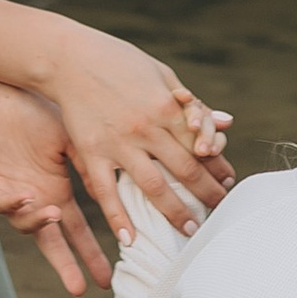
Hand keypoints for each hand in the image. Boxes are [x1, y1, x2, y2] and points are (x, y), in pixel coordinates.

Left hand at [0, 84, 112, 297]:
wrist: (0, 91)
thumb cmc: (37, 112)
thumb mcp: (73, 140)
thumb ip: (92, 167)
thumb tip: (119, 193)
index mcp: (57, 193)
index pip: (77, 232)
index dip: (90, 254)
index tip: (106, 278)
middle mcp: (36, 200)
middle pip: (52, 242)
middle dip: (66, 266)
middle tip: (79, 288)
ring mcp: (10, 195)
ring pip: (25, 223)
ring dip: (40, 223)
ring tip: (53, 215)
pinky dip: (13, 205)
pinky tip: (27, 198)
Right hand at [42, 25, 233, 242]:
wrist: (68, 57)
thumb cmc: (119, 61)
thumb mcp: (161, 74)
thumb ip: (190, 104)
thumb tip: (225, 123)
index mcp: (166, 106)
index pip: (201, 144)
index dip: (218, 167)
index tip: (228, 182)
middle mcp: (146, 128)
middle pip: (185, 170)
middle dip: (206, 194)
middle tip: (219, 212)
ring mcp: (118, 143)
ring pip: (154, 186)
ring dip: (175, 211)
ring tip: (190, 228)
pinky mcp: (91, 152)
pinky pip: (106, 192)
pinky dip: (119, 217)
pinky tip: (131, 239)